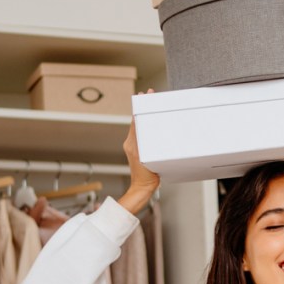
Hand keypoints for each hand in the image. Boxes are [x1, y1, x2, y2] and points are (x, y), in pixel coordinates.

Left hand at [119, 90, 160, 213]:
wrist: (143, 188)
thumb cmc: (146, 177)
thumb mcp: (145, 157)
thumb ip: (142, 142)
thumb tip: (141, 125)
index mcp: (132, 142)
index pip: (135, 120)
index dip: (138, 106)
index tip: (143, 95)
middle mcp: (131, 142)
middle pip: (136, 121)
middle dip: (142, 107)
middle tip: (148, 95)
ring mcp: (134, 146)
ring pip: (139, 126)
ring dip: (144, 115)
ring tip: (150, 105)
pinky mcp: (138, 150)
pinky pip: (141, 134)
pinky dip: (145, 125)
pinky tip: (152, 123)